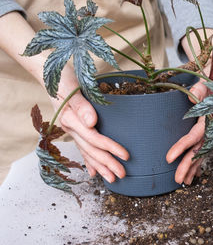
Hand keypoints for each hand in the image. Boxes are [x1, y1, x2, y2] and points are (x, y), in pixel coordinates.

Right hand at [52, 66, 128, 182]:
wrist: (49, 72)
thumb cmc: (63, 78)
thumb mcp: (72, 87)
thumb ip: (82, 106)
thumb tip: (92, 122)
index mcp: (71, 120)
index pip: (94, 139)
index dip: (111, 148)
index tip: (125, 156)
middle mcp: (70, 128)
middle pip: (91, 150)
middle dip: (107, 164)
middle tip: (122, 175)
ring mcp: (71, 129)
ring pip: (87, 152)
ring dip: (100, 167)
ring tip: (112, 179)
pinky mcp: (74, 127)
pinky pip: (82, 148)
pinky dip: (89, 161)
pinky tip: (93, 172)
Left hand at [167, 28, 212, 184]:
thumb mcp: (206, 82)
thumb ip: (199, 91)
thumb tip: (192, 101)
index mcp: (211, 117)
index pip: (195, 135)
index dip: (182, 147)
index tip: (168, 158)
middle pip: (200, 150)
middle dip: (188, 166)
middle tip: (177, 180)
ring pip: (203, 153)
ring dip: (193, 168)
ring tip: (183, 182)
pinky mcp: (212, 134)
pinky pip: (205, 151)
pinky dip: (199, 164)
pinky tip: (193, 175)